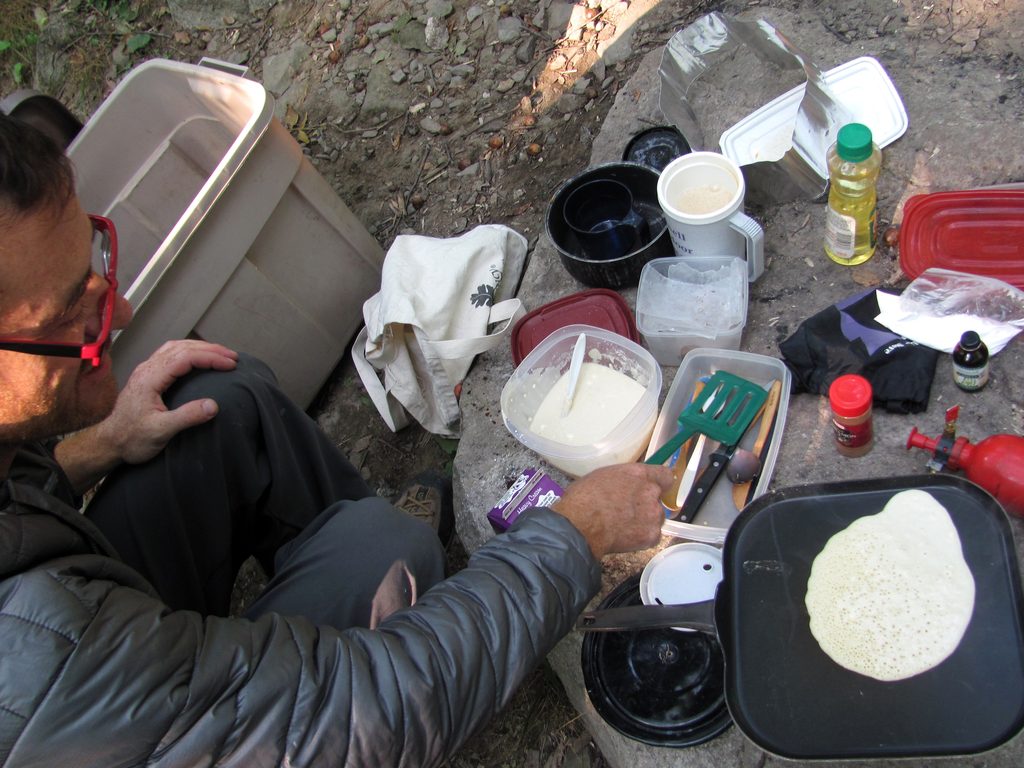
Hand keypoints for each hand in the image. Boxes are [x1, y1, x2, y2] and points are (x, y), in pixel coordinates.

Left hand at [96, 340, 238, 464]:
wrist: (110, 443)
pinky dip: (190, 352)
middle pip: (182, 348)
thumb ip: (187, 417)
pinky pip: (171, 354)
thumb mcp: (160, 431)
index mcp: (150, 378)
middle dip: (210, 349)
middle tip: (233, 357)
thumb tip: (214, 405)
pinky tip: (199, 359)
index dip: (210, 358)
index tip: (230, 364)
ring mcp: (146, 371)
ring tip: (220, 355)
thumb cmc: (132, 438)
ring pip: (176, 348)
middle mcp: (147, 369)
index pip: (185, 357)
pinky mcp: (148, 376)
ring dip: (200, 348)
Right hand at [552, 463, 673, 559]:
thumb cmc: (583, 499)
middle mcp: (651, 492)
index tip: (654, 489)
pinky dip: (641, 538)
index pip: (665, 475)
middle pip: (658, 499)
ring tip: (623, 527)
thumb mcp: (603, 476)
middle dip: (646, 505)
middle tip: (628, 512)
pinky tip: (624, 537)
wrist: (579, 526)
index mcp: (639, 474)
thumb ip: (624, 479)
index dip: (659, 483)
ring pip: (655, 519)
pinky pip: (652, 537)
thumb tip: (627, 485)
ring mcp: (653, 515)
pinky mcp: (652, 536)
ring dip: (645, 522)